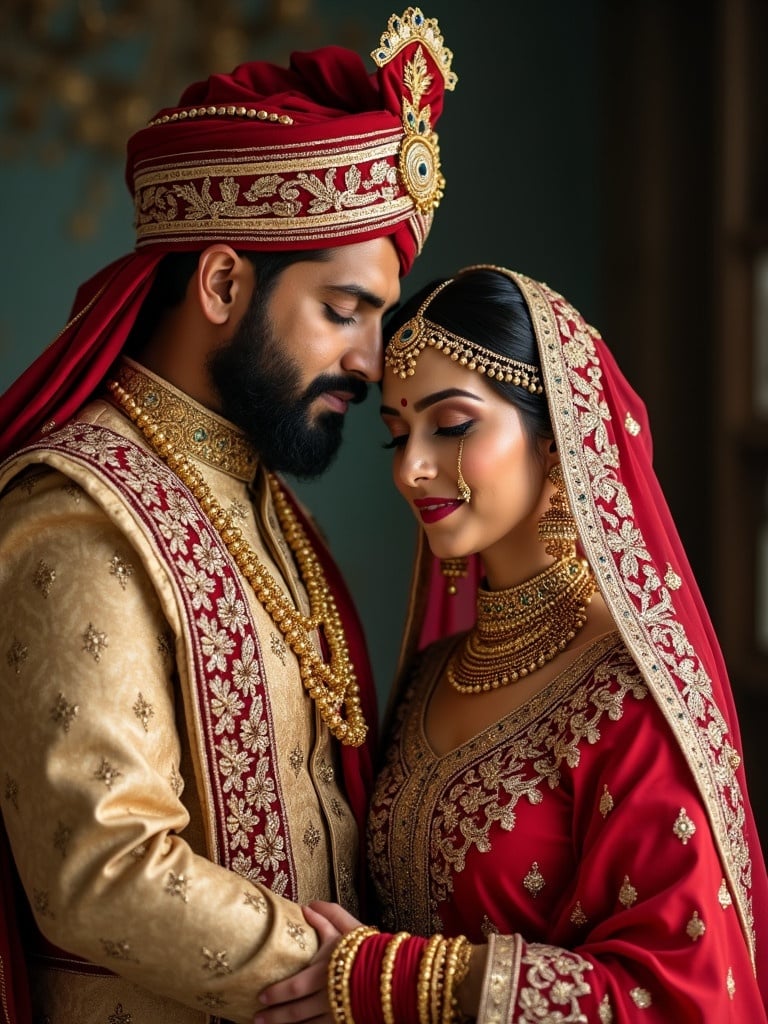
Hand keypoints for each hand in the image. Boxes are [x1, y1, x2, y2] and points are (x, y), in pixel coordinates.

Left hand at [254, 902, 362, 1023]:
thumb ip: (328, 915)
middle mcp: (328, 997)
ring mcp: (337, 1015)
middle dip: (274, 1017)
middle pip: (295, 1013)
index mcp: (325, 972)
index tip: (260, 997)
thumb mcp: (349, 928)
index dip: (275, 994)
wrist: (397, 974)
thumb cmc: (370, 949)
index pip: (292, 988)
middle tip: (256, 1018)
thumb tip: (306, 906)